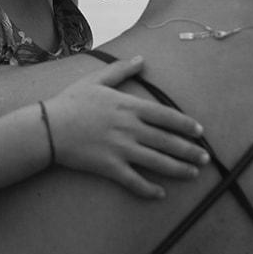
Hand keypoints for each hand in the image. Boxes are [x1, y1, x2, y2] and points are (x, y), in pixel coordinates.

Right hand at [41, 56, 208, 197]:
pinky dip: (149, 189)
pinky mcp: (110, 167)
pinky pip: (134, 181)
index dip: (186, 125)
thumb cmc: (71, 102)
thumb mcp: (96, 80)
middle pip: (167, 141)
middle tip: (205, 159)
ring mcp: (121, 149)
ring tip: (193, 174)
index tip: (200, 132)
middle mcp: (130, 128)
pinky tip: (160, 194)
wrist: (47, 128)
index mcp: (129, 106)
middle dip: (190, 151)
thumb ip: (121, 70)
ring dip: (178, 169)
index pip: (166, 116)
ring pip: (157, 161)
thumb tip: (142, 59)